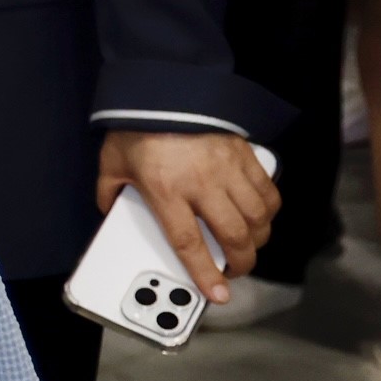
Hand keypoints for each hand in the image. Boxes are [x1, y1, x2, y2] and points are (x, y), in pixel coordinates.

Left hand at [97, 130, 279, 302]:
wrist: (164, 86)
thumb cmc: (136, 125)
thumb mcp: (112, 162)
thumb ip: (111, 191)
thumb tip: (112, 211)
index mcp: (166, 189)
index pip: (189, 242)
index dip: (205, 273)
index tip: (218, 294)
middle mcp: (201, 183)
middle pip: (234, 235)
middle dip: (241, 262)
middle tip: (235, 271)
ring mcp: (228, 168)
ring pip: (257, 217)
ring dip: (257, 239)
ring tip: (248, 246)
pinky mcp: (245, 154)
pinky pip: (267, 191)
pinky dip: (269, 210)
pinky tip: (260, 217)